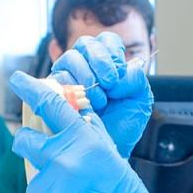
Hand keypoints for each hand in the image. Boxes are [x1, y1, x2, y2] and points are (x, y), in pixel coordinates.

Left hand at [10, 71, 192, 192]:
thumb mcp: (112, 158)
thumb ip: (90, 136)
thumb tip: (78, 114)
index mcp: (83, 140)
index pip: (51, 105)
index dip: (30, 89)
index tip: (18, 79)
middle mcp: (64, 159)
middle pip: (24, 141)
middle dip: (29, 146)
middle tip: (48, 161)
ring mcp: (52, 187)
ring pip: (32, 181)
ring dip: (47, 190)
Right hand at [50, 32, 152, 157]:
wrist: (106, 151)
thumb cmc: (121, 127)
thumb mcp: (140, 101)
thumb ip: (137, 80)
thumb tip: (123, 71)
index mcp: (108, 64)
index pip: (107, 40)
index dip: (112, 52)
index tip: (118, 74)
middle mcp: (86, 66)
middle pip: (86, 43)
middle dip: (99, 60)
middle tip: (109, 83)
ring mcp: (68, 77)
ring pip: (70, 58)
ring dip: (86, 76)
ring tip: (98, 101)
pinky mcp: (53, 91)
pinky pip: (57, 78)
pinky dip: (72, 90)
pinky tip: (83, 106)